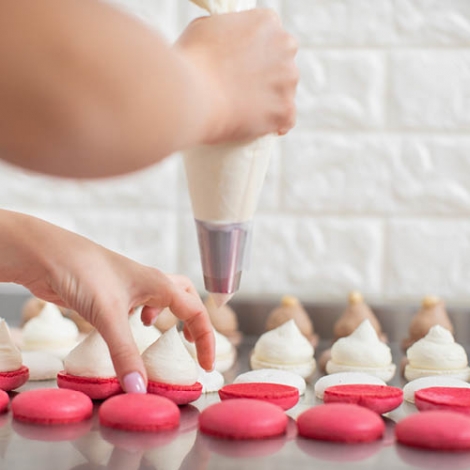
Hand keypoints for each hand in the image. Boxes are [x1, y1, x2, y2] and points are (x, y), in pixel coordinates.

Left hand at [0, 210, 213, 391]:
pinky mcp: (112, 292)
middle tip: (191, 344)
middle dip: (194, 320)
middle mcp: (149, 282)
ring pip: (163, 297)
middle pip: (186, 296)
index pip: (196, 311)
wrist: (46, 255)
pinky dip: (144, 315)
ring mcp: (130, 285)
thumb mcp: (108, 316)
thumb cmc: (84, 273)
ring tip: (165, 335)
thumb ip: (125, 353)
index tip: (206, 366)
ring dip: (170, 315)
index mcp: (159, 283)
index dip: (207, 339)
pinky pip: (140, 303)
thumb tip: (139, 389)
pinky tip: (133, 325)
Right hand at [175, 9, 298, 142]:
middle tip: (244, 89)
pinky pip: (287, 120)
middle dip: (268, 76)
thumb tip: (226, 44)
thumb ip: (227, 32)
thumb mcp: (205, 28)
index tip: (245, 67)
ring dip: (272, 100)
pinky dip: (277, 125)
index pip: (271, 38)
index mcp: (267, 23)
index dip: (257, 54)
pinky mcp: (284, 110)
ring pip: (286, 92)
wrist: (193, 96)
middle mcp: (284, 47)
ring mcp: (287, 80)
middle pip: (282, 64)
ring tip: (246, 111)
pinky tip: (265, 128)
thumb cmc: (192, 62)